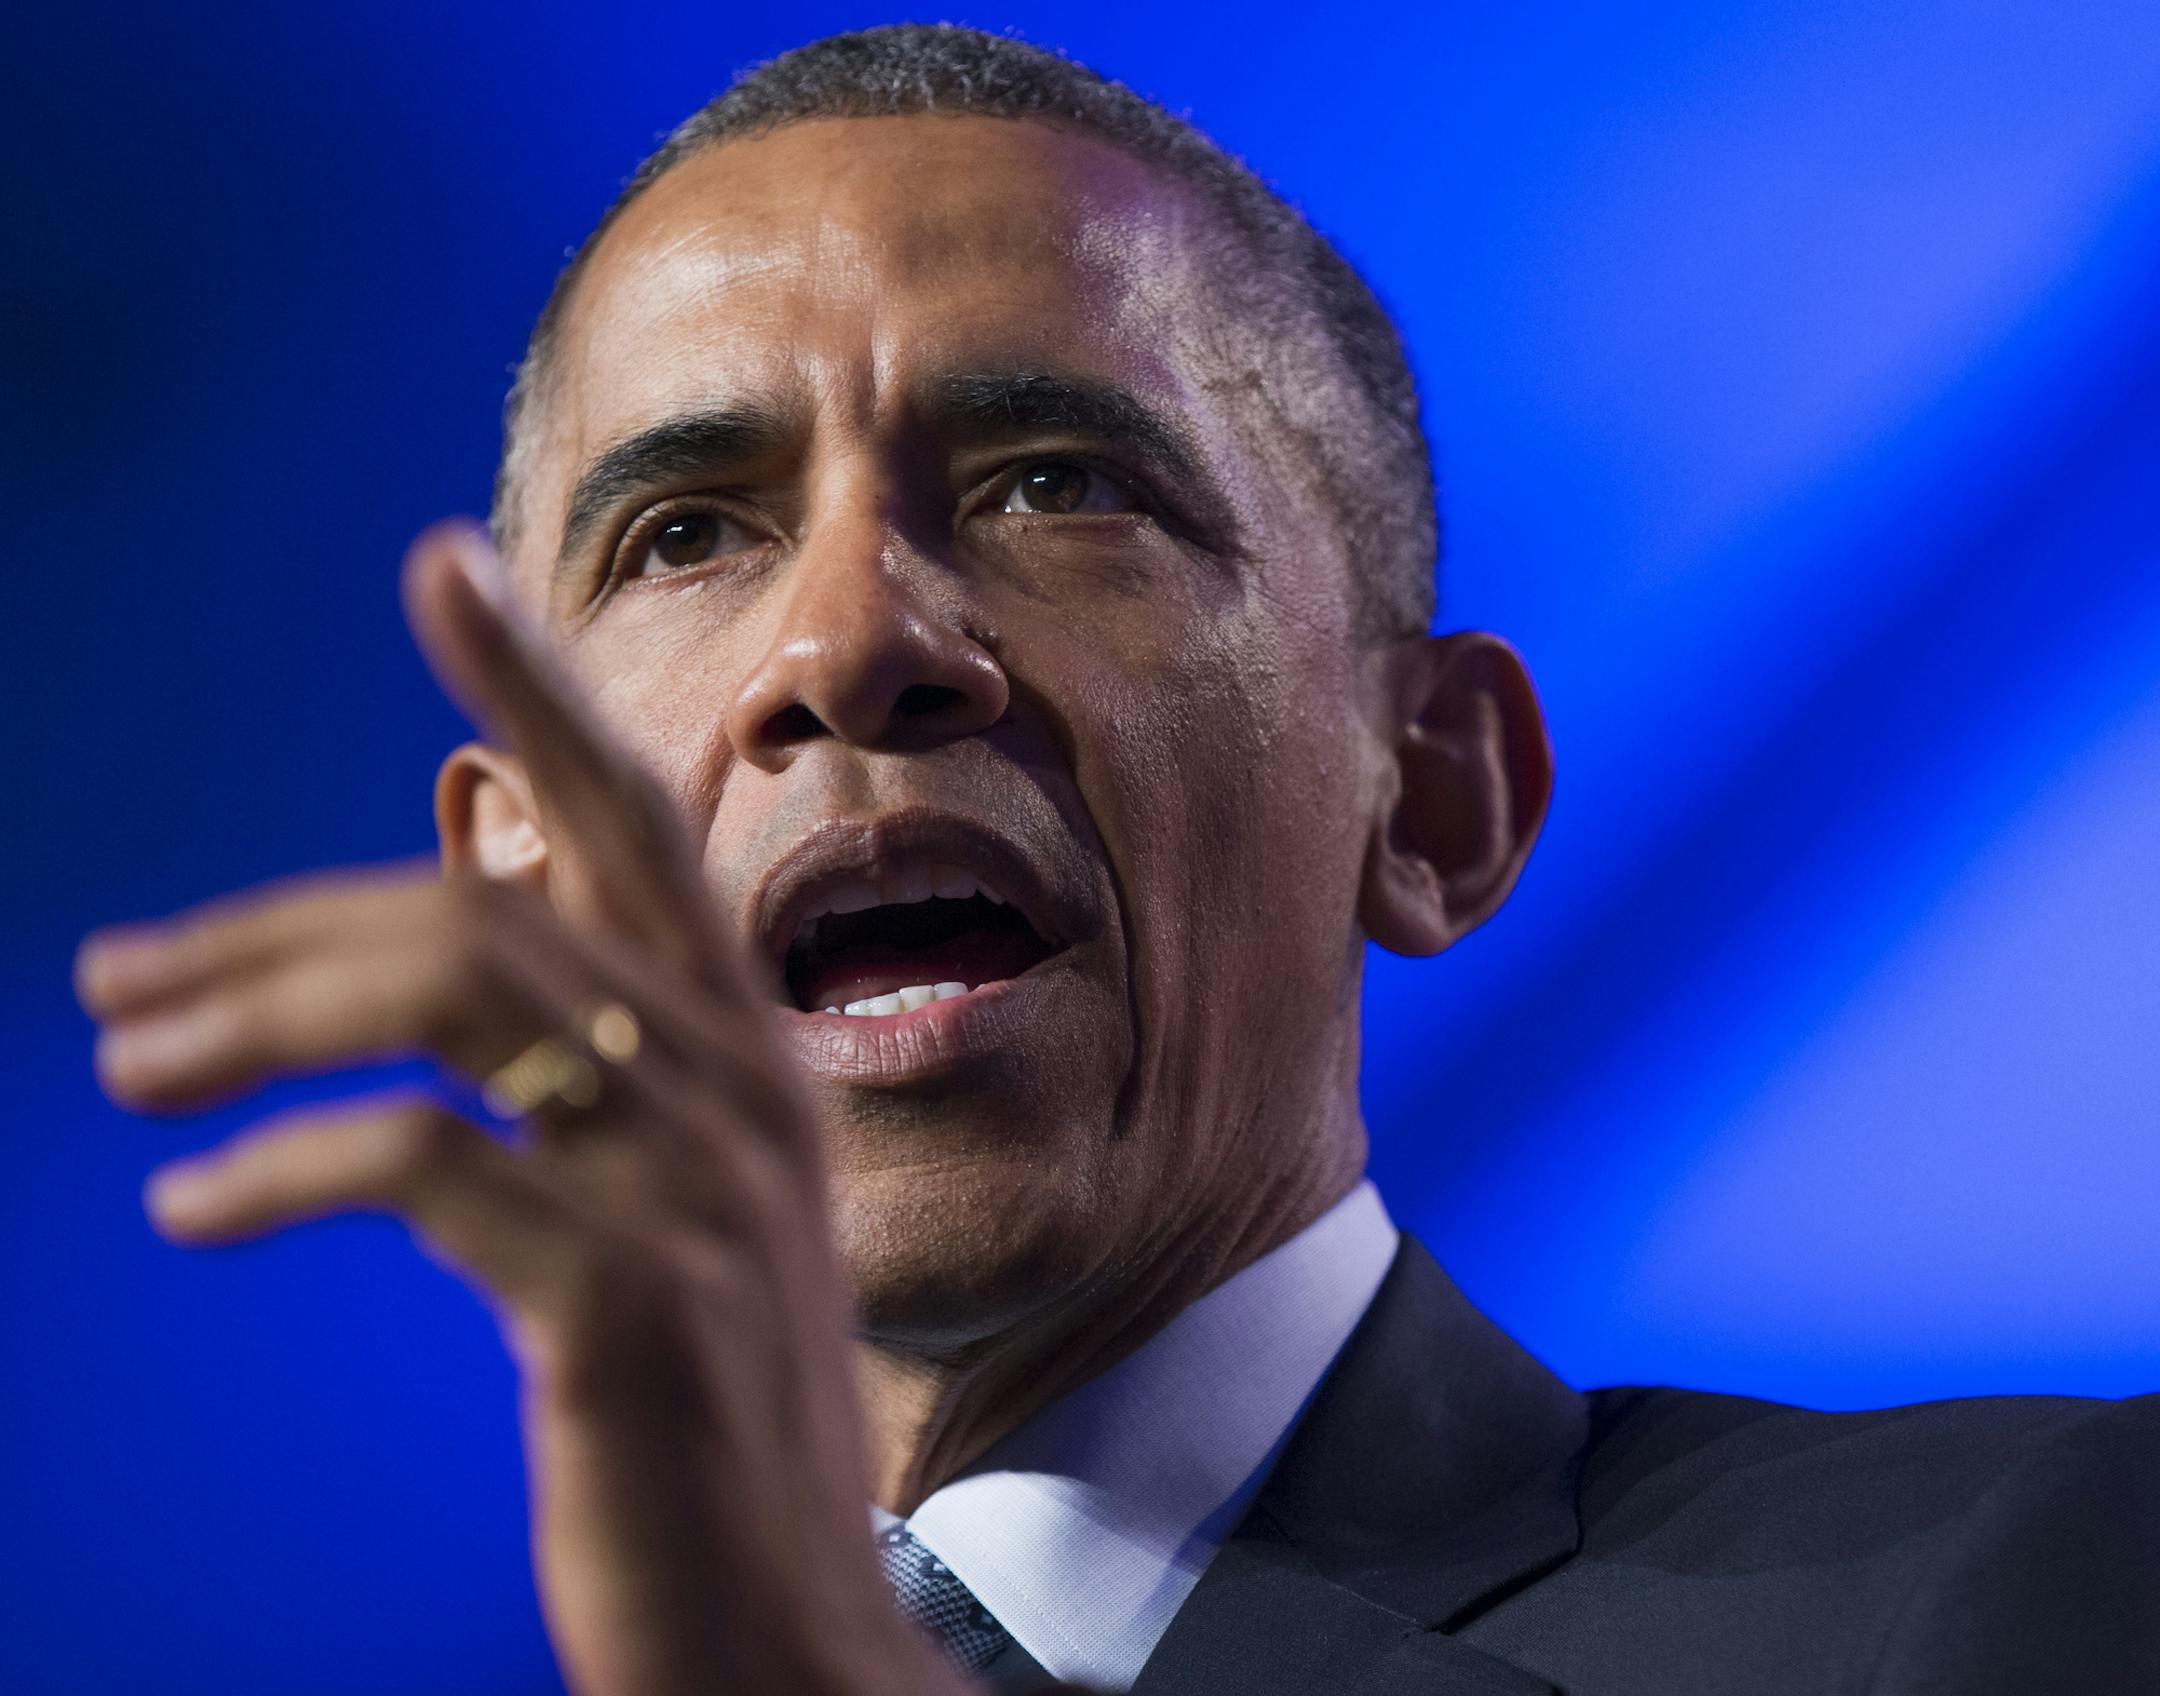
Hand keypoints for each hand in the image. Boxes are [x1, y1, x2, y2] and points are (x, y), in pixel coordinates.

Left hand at [75, 522, 963, 1695]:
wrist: (781, 1630)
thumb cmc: (703, 1414)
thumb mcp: (676, 1213)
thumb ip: (604, 1072)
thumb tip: (470, 937)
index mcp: (745, 1051)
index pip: (636, 823)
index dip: (539, 684)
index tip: (441, 563)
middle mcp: (737, 1086)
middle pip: (501, 897)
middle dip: (284, 912)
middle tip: (112, 970)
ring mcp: (695, 1186)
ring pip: (455, 994)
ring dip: (256, 1012)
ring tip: (119, 1063)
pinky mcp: (627, 1298)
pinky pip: (425, 1164)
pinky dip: (278, 1165)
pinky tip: (189, 1206)